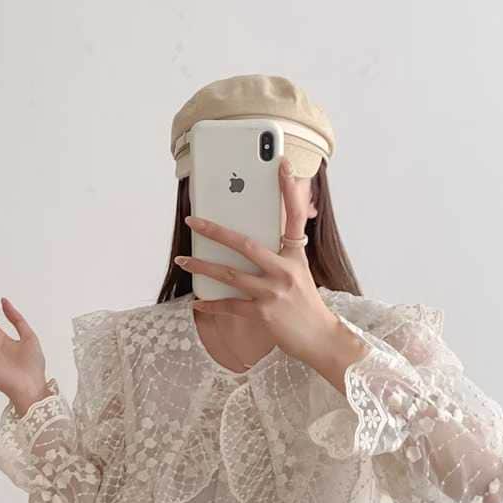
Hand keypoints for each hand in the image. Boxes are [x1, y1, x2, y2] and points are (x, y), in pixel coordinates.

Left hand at [174, 155, 347, 372]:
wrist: (320, 338)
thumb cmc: (306, 304)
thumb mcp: (300, 273)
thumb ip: (282, 255)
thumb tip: (252, 243)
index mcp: (296, 255)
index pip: (294, 216)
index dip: (289, 189)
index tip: (282, 164)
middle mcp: (285, 270)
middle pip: (245, 243)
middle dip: (215, 231)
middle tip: (193, 220)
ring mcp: (274, 292)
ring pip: (230, 274)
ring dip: (202, 266)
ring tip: (182, 259)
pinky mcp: (264, 313)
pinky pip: (230, 305)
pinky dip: (212, 304)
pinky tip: (197, 301)